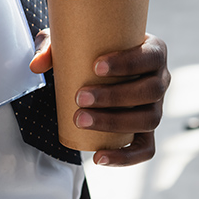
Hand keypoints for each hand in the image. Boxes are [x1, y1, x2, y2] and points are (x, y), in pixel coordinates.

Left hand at [30, 30, 169, 165]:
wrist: (104, 68)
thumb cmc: (96, 51)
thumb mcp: (77, 41)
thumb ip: (53, 46)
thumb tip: (36, 65)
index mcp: (154, 51)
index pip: (150, 57)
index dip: (128, 62)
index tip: (96, 66)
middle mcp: (162, 79)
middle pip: (150, 91)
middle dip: (115, 96)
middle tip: (81, 96)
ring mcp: (157, 107)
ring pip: (148, 119)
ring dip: (114, 122)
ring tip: (82, 120)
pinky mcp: (147, 131)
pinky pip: (145, 149)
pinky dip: (124, 157)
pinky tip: (98, 157)